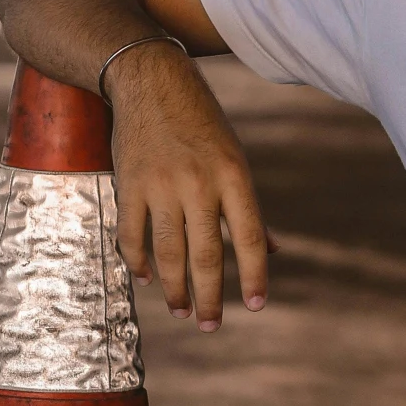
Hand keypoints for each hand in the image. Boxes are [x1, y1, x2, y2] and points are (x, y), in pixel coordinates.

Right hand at [106, 43, 271, 330]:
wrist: (150, 79)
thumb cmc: (201, 121)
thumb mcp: (234, 156)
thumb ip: (248, 206)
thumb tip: (275, 250)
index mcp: (233, 175)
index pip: (251, 237)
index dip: (255, 275)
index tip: (257, 305)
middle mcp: (200, 183)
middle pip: (207, 254)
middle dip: (210, 296)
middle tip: (211, 326)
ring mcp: (162, 185)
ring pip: (169, 252)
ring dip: (175, 288)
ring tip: (182, 312)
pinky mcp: (130, 184)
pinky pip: (133, 234)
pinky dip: (138, 260)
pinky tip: (146, 277)